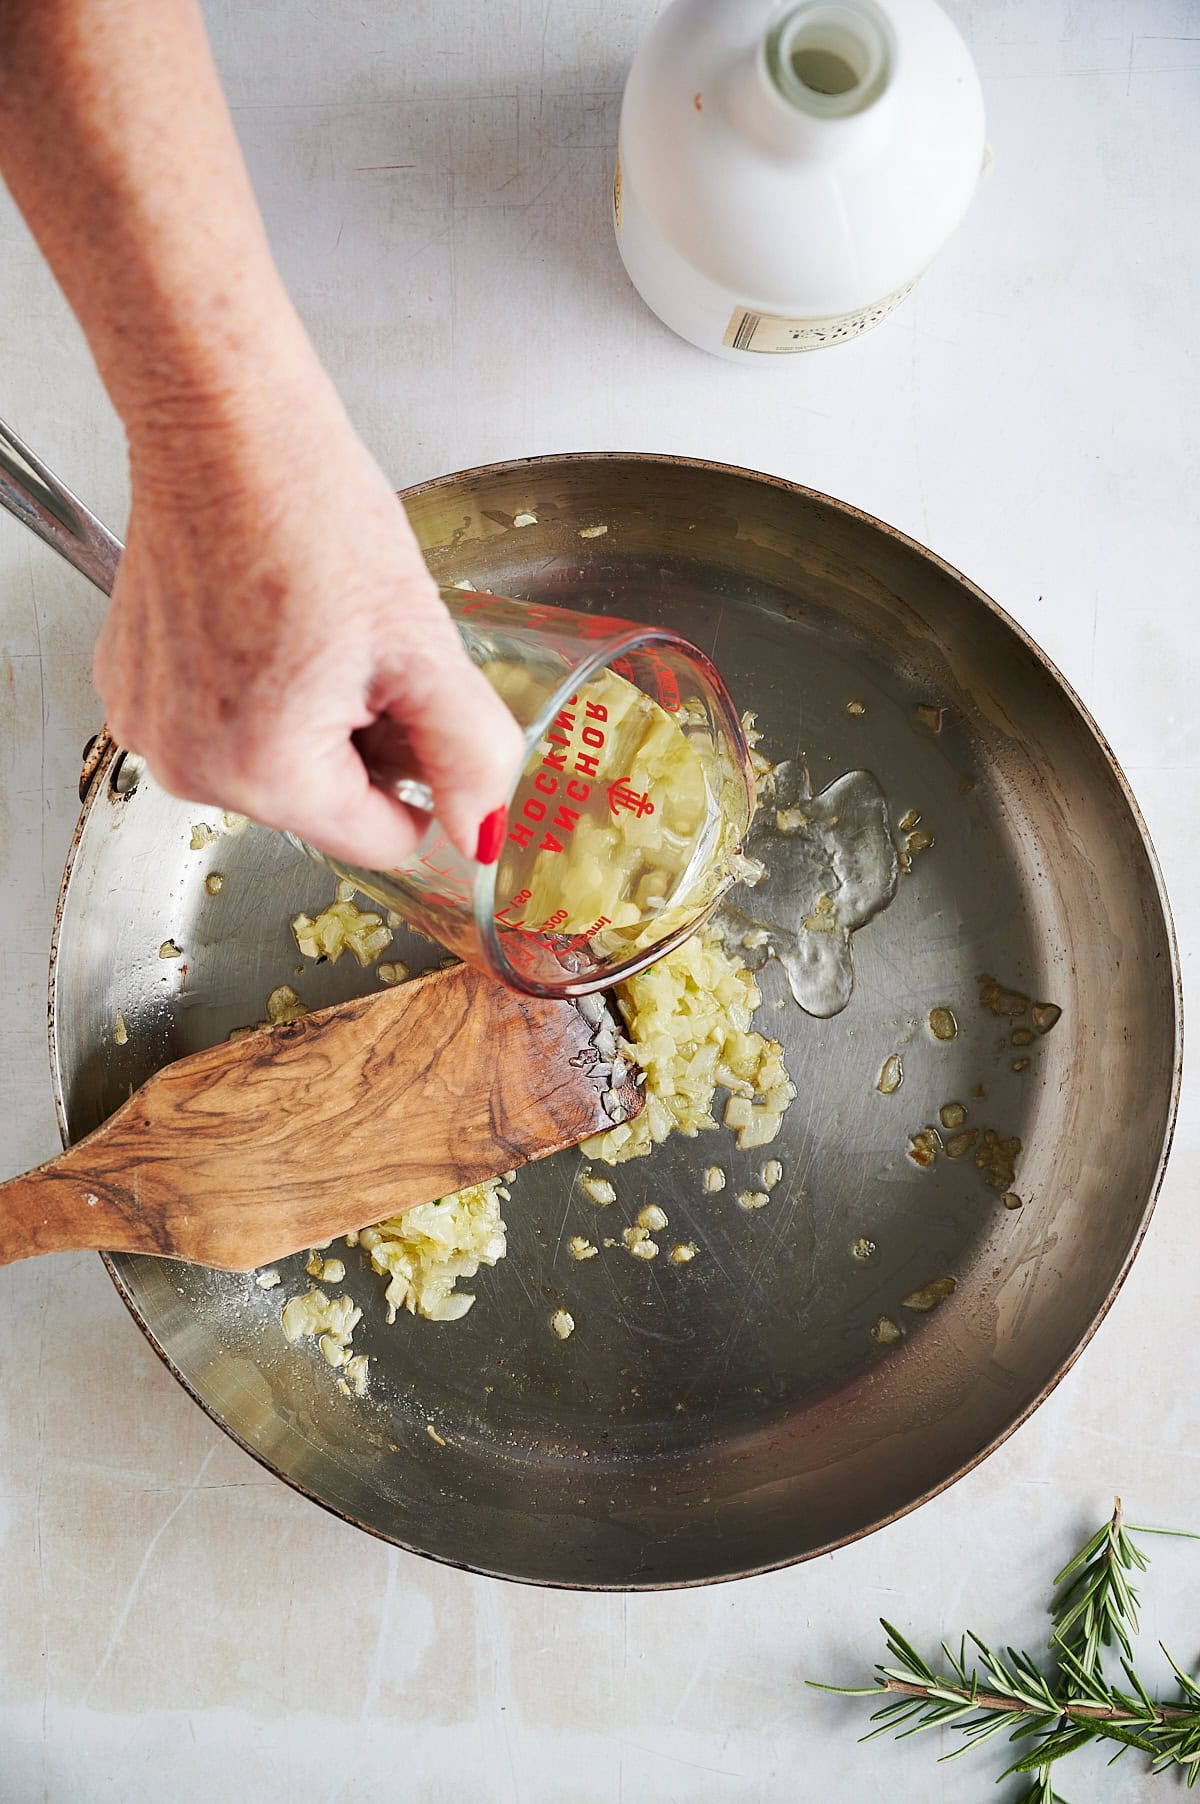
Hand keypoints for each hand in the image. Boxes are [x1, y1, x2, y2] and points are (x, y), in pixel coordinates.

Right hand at [94, 364, 524, 869]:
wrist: (221, 427)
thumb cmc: (311, 516)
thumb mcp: (423, 646)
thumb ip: (468, 755)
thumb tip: (485, 835)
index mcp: (265, 773)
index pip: (381, 839)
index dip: (419, 778)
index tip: (411, 703)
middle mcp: (190, 769)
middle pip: (323, 804)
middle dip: (358, 743)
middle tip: (360, 649)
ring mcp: (149, 729)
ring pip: (273, 767)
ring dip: (307, 717)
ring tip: (307, 628)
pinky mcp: (129, 690)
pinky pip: (219, 725)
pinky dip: (252, 689)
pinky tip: (259, 618)